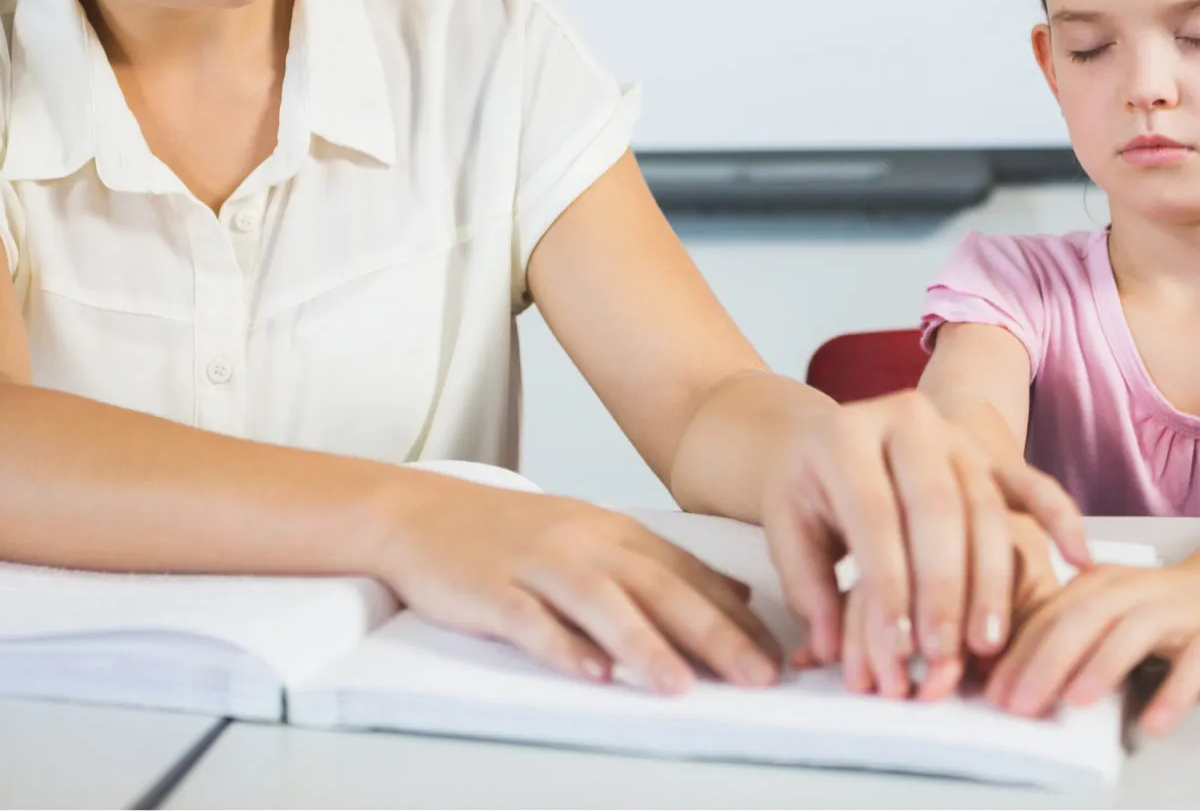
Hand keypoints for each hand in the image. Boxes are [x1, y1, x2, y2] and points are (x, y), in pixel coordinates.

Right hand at [373, 474, 781, 693]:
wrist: (420, 514)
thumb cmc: (512, 534)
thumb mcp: (595, 536)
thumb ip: (661, 565)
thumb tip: (735, 593)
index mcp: (614, 532)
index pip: (688, 575)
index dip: (737, 616)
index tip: (779, 653)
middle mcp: (583, 543)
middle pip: (659, 588)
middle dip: (714, 634)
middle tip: (758, 675)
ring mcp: (535, 565)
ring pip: (600, 604)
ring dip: (645, 646)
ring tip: (683, 685)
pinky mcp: (490, 589)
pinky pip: (530, 620)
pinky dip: (562, 647)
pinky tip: (591, 674)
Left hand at [761, 390, 1089, 699]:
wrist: (829, 437)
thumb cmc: (809, 491)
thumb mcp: (787, 528)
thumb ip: (807, 587)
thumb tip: (831, 648)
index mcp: (843, 435)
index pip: (873, 514)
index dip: (887, 584)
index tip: (897, 645)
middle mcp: (903, 420)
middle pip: (935, 508)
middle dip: (943, 588)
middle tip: (944, 651)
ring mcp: (952, 432)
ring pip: (983, 506)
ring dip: (989, 579)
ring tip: (985, 640)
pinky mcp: (988, 450)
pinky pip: (1030, 482)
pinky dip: (1059, 517)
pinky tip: (1078, 558)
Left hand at [987, 559, 1199, 734]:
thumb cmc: (1159, 606)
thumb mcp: (1109, 609)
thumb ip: (1067, 633)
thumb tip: (1014, 680)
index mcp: (1099, 582)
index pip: (1050, 614)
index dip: (1019, 653)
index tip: (993, 693)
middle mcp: (1134, 590)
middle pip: (1084, 620)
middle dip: (1047, 662)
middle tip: (1021, 705)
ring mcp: (1177, 611)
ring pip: (1134, 632)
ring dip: (1101, 667)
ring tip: (1074, 703)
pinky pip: (1194, 665)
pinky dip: (1173, 692)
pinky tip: (1154, 723)